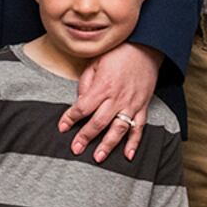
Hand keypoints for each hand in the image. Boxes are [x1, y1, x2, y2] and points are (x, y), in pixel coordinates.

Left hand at [58, 42, 162, 161]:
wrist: (144, 48)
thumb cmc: (117, 54)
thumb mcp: (95, 62)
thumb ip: (86, 83)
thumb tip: (79, 101)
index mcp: (103, 86)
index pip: (82, 107)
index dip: (70, 118)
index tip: (62, 127)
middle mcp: (117, 98)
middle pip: (98, 122)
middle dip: (85, 137)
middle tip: (75, 149)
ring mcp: (131, 104)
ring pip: (119, 129)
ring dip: (108, 145)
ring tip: (98, 158)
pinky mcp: (143, 107)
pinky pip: (139, 128)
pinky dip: (134, 143)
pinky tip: (128, 156)